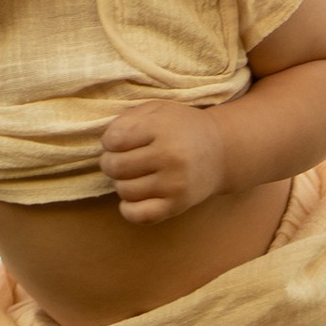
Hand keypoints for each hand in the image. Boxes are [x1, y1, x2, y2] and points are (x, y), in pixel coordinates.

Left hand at [100, 98, 228, 224]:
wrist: (220, 152)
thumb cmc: (181, 128)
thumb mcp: (158, 110)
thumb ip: (129, 118)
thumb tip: (105, 142)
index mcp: (162, 129)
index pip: (114, 139)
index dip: (109, 141)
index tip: (120, 142)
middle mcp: (169, 157)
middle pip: (115, 166)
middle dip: (111, 163)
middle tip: (122, 160)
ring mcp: (174, 184)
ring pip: (124, 191)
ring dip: (121, 184)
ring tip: (132, 175)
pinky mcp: (176, 206)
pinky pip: (139, 215)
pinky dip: (128, 209)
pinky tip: (133, 198)